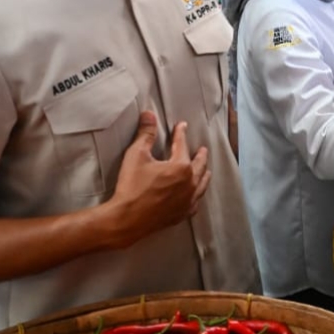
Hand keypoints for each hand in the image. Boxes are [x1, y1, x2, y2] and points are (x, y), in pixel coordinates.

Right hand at [108, 112, 210, 246]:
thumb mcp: (137, 155)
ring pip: (202, 184)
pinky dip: (197, 194)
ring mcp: (188, 200)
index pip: (182, 145)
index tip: (182, 126)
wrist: (127, 219)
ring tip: (206, 170)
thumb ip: (146, 134)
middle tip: (203, 149)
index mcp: (181, 166)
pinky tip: (196, 194)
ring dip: (204, 174)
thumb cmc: (132, 186)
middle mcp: (190, 183)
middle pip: (199, 165)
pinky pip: (195, 202)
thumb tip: (149, 114)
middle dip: (200, 155)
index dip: (180, 133)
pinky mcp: (182, 214)